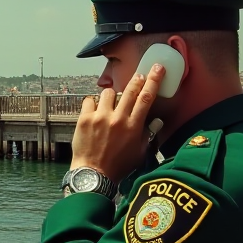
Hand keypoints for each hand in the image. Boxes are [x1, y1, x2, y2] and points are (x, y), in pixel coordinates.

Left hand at [69, 63, 165, 182]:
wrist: (93, 174)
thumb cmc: (118, 166)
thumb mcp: (140, 153)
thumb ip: (148, 135)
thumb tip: (156, 121)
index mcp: (133, 127)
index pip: (146, 98)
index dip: (153, 81)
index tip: (157, 69)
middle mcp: (117, 119)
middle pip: (129, 90)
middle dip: (136, 79)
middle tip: (139, 76)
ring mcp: (100, 118)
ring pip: (107, 93)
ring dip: (111, 96)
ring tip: (110, 105)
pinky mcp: (84, 119)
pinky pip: (89, 100)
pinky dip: (92, 104)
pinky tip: (94, 112)